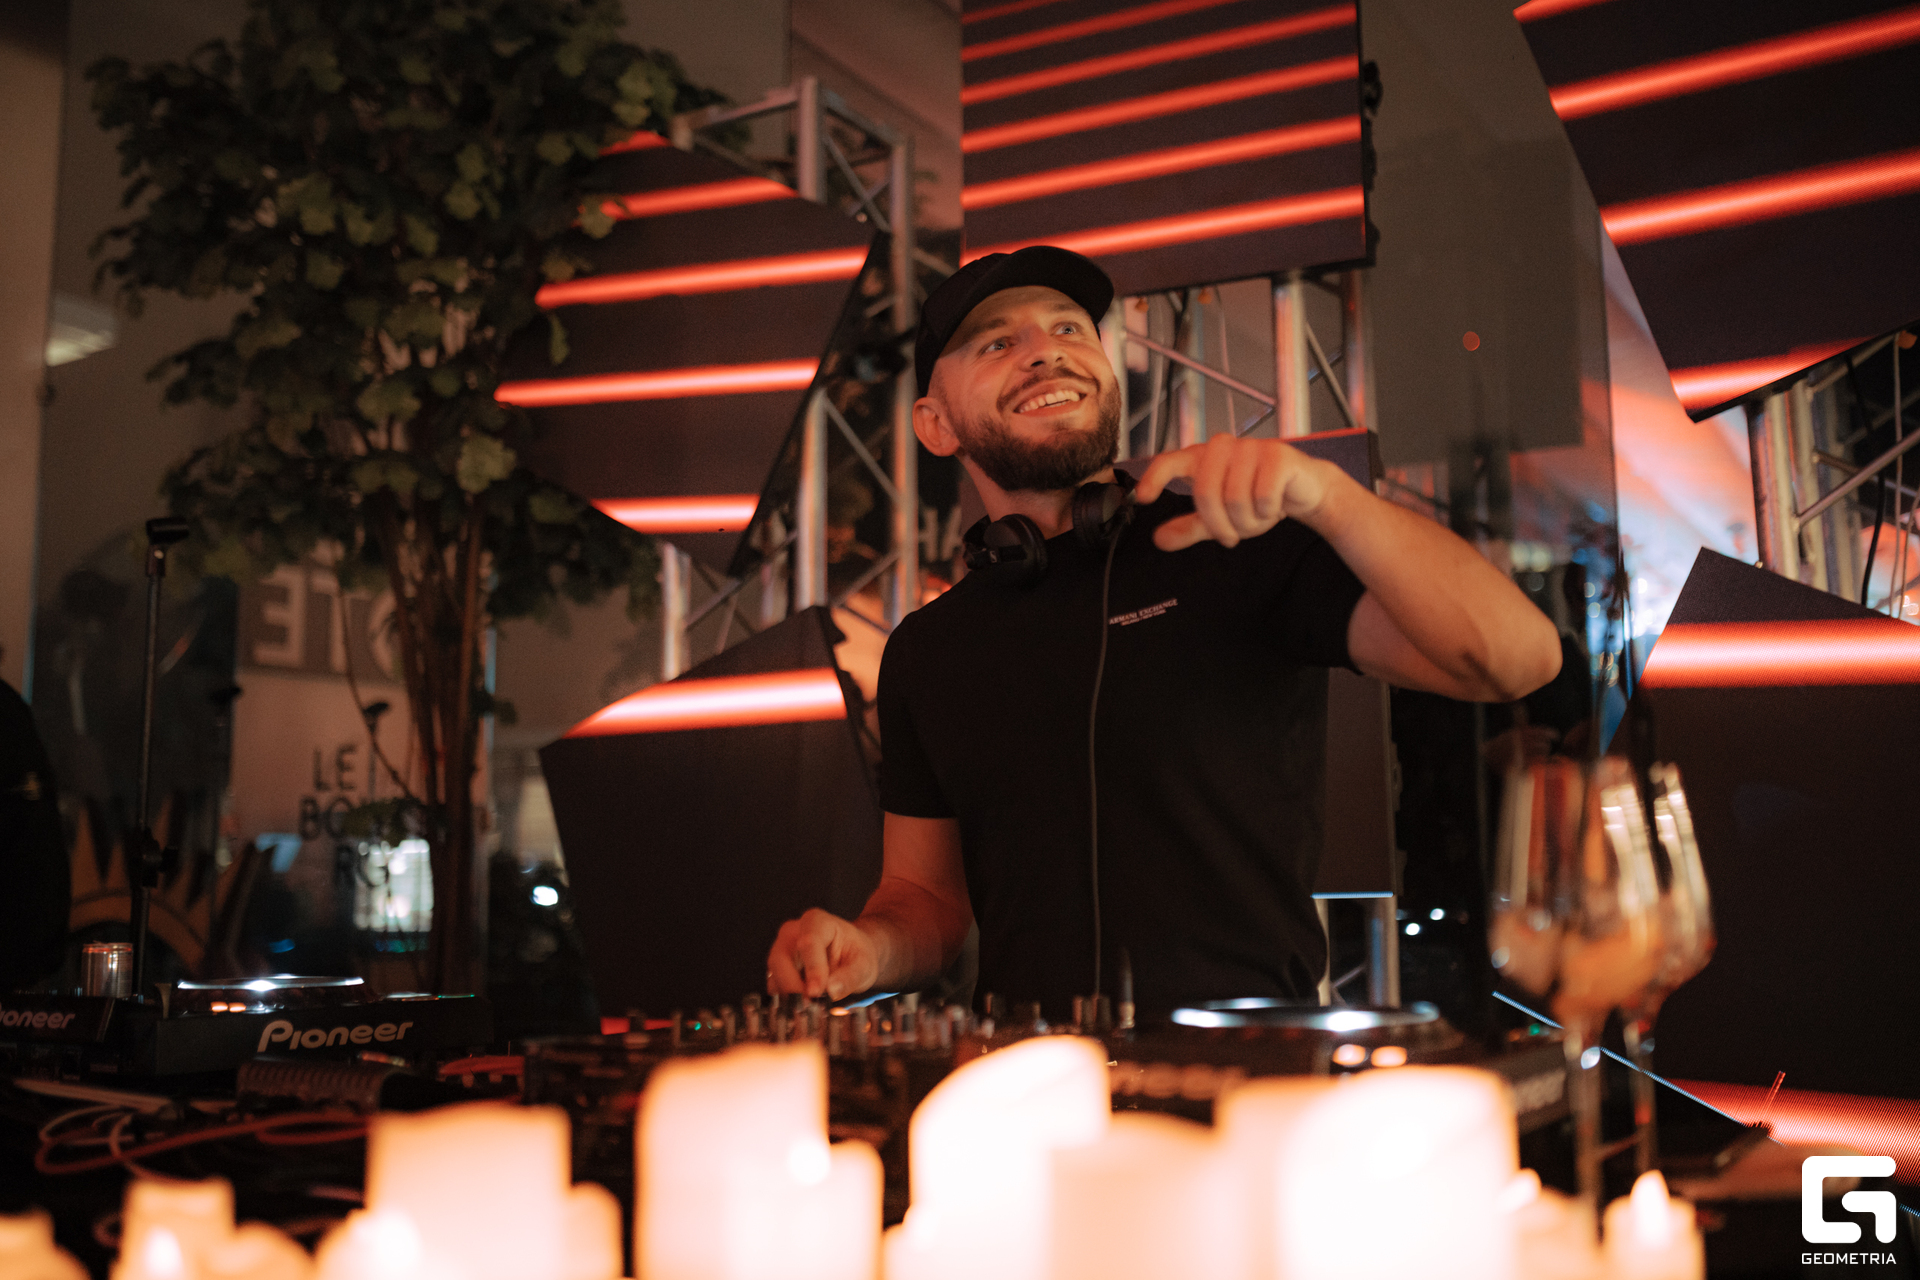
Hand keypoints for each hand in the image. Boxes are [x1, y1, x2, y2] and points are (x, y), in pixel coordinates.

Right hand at [766, 908, 878, 1000]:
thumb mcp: (864, 964)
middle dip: (793, 986)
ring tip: (810, 1009)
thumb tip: (832, 990)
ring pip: (774, 974)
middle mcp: (793, 932)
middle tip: (810, 1006)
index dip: (812, 969)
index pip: (808, 942)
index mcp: (816, 921)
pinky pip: (774, 985)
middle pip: (781, 958)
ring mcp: (781, 949)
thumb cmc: (856, 954)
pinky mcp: (777, 969)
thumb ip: (850, 977)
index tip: (816, 992)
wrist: (850, 955)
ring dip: (788, 996)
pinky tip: (803, 1008)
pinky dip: (786, 1000)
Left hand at [1134, 435, 1341, 549]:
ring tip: (1257, 517)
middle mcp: (1224, 448)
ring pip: (1236, 498)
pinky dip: (1268, 510)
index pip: (1171, 461)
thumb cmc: (1259, 497)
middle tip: (1232, 536)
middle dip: (1220, 524)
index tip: (1143, 497)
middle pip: (1205, 492)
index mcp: (1204, 459)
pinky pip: (1263, 496)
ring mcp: (1251, 448)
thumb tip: (1159, 539)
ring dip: (1248, 521)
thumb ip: (1190, 527)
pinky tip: (1275, 505)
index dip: (1154, 477)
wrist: (1303, 489)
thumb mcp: (1220, 517)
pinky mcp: (1278, 455)